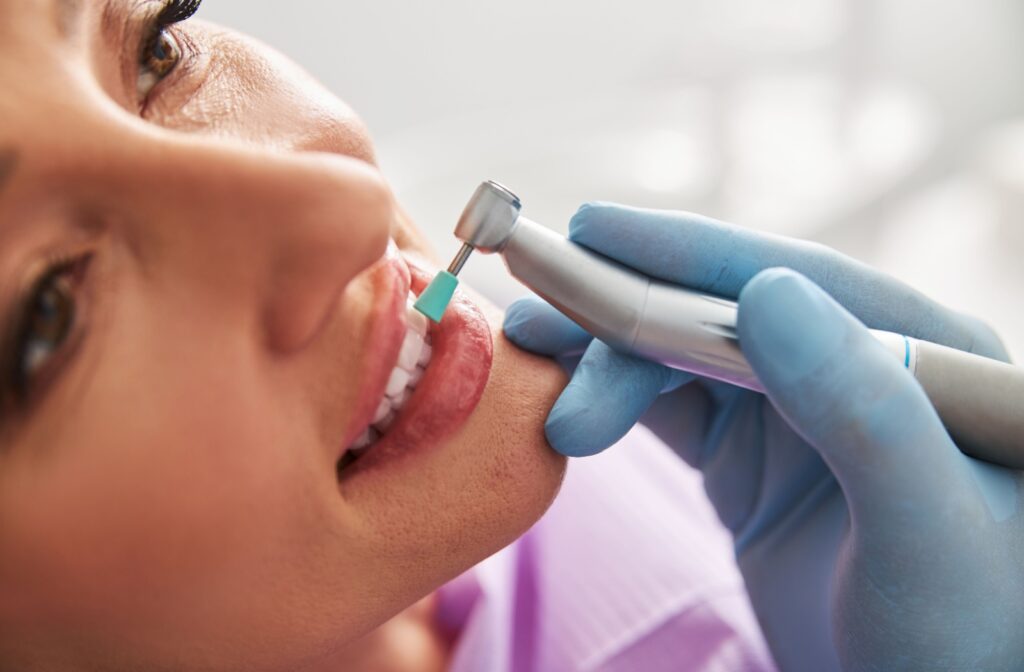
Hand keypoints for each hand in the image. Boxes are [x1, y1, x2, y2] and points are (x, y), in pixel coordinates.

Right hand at [503, 203, 1023, 671]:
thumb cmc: (962, 635)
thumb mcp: (924, 532)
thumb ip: (865, 412)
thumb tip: (765, 290)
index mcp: (927, 350)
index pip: (796, 281)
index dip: (687, 251)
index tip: (592, 228)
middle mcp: (855, 361)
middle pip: (721, 314)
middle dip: (624, 317)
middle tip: (537, 326)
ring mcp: (799, 404)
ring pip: (683, 353)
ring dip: (606, 357)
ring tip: (535, 364)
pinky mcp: (754, 448)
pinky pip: (672, 404)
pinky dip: (614, 396)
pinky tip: (566, 396)